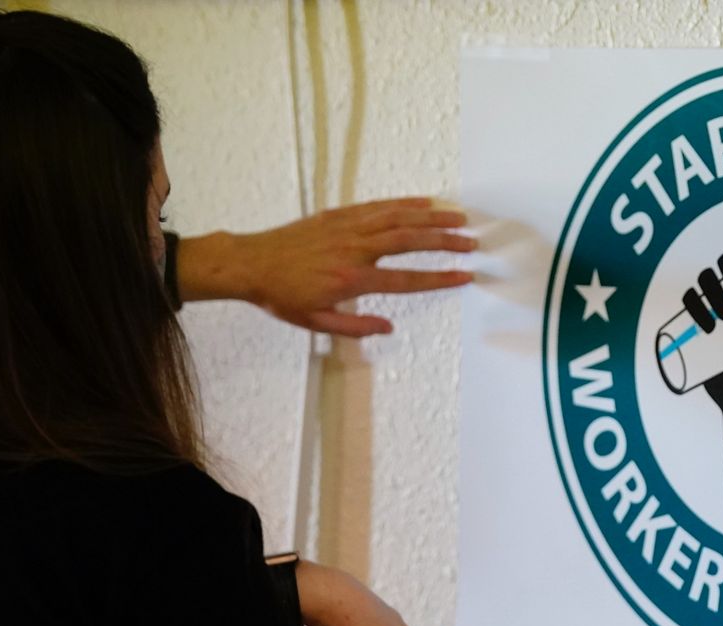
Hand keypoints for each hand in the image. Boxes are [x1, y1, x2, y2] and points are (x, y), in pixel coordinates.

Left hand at [178, 197, 473, 336]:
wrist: (250, 264)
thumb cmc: (281, 296)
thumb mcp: (315, 322)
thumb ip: (355, 326)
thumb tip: (388, 327)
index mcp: (351, 280)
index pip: (406, 280)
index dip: (439, 278)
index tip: (464, 275)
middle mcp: (353, 250)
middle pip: (410, 242)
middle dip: (445, 242)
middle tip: (472, 243)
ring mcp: (346, 229)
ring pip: (398, 219)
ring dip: (431, 217)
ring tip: (459, 218)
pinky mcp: (338, 215)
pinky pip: (376, 206)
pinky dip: (402, 203)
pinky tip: (423, 202)